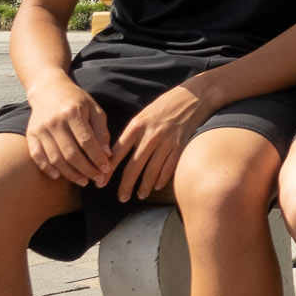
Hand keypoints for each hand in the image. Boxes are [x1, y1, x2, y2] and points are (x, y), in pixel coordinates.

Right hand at [26, 76, 113, 186]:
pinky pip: (37, 155)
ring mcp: (41, 129)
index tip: (106, 169)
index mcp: (73, 113)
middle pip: (71, 153)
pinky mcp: (31, 134)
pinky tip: (58, 176)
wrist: (48, 89)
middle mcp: (55, 121)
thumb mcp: (94, 109)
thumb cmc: (76, 100)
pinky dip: (46, 168)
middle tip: (97, 179)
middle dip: (86, 170)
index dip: (97, 158)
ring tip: (83, 181)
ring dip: (70, 174)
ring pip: (55, 158)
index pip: (87, 142)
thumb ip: (101, 131)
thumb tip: (107, 154)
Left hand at [111, 83, 207, 202]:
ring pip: (151, 172)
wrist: (194, 97)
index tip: (101, 182)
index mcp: (136, 126)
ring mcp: (166, 143)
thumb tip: (118, 153)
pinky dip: (161, 180)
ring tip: (139, 195)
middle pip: (133, 167)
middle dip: (125, 185)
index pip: (117, 153)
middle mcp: (150, 136)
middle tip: (121, 197)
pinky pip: (168, 169)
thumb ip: (132, 133)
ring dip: (144, 187)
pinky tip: (156, 186)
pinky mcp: (180, 147)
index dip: (108, 170)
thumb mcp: (144, 115)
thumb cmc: (166, 104)